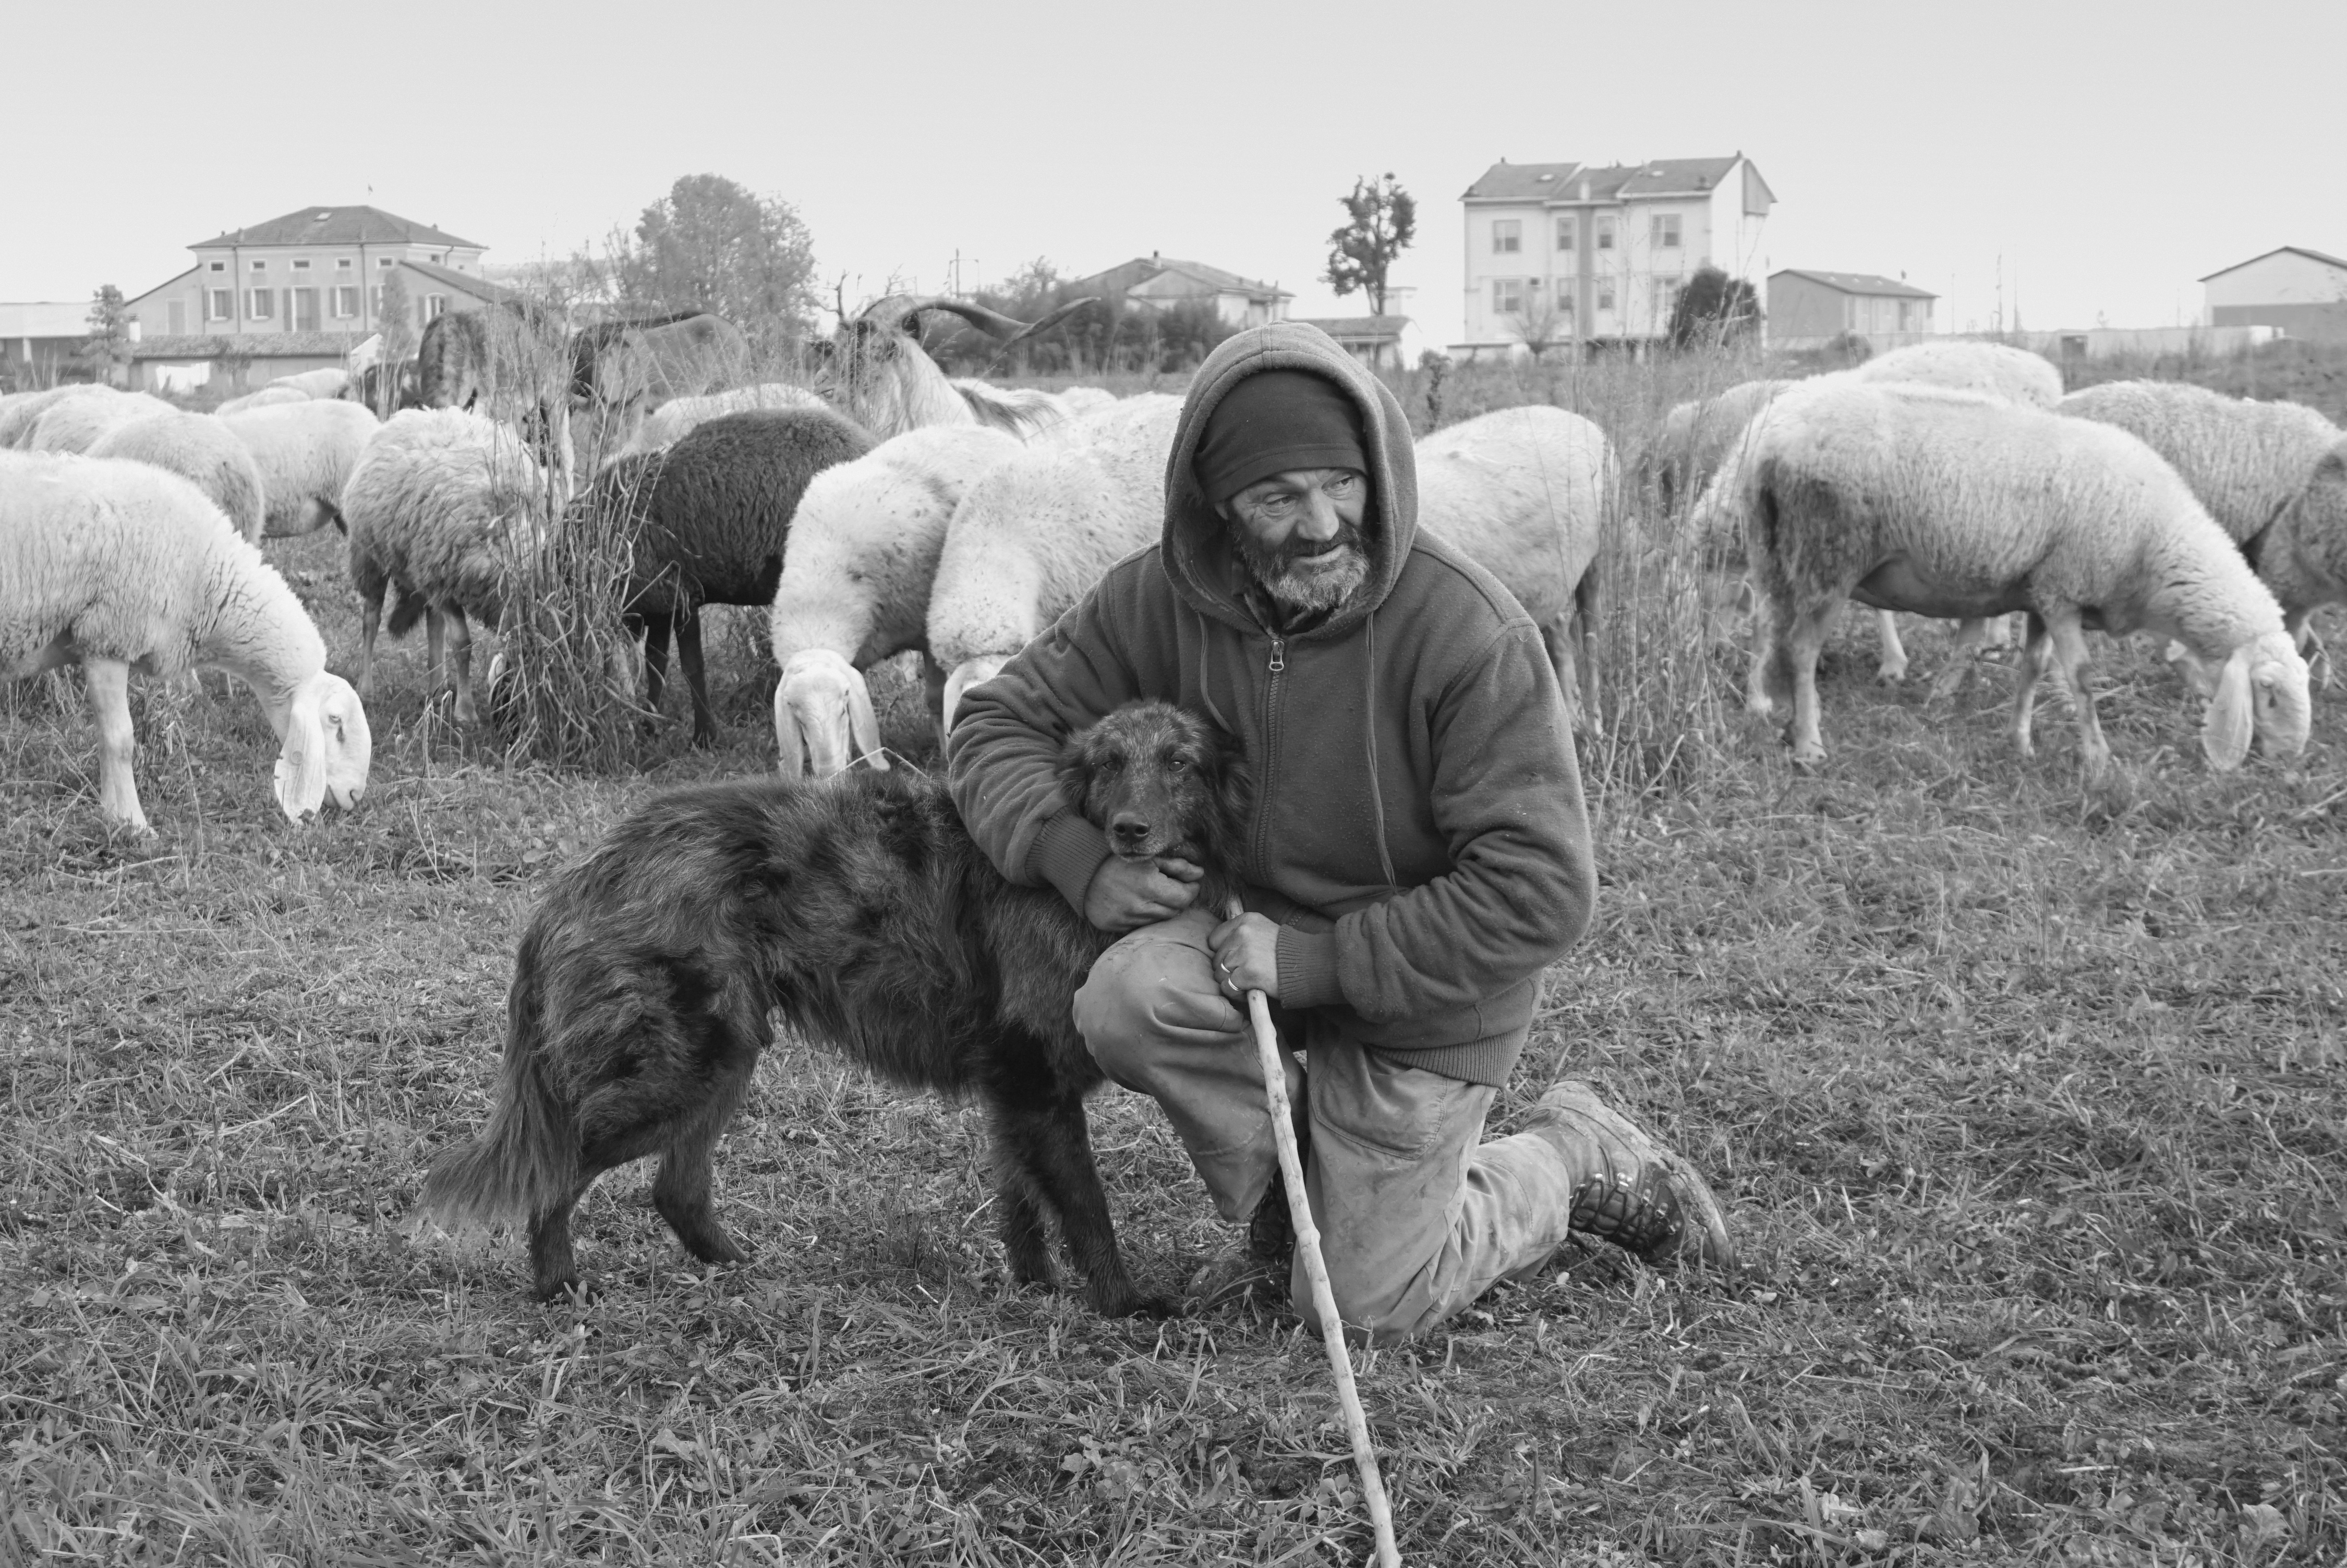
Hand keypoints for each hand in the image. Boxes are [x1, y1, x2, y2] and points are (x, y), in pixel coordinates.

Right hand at [1082, 853, 1202, 932]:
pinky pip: (1142, 926)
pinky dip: (1146, 916)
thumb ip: (1177, 866)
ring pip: (1160, 919)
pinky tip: (1139, 904)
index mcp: (1150, 886)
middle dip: (1179, 899)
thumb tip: (1199, 873)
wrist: (1084, 874)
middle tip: (1173, 887)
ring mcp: (1128, 919)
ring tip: (1155, 894)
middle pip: (1175, 910)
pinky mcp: (1118, 927)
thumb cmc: (1119, 862)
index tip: (1189, 882)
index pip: (1185, 896)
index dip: (1191, 889)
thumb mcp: (1149, 858)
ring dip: (1163, 908)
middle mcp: (1140, 906)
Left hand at [1207, 912, 1281, 1001]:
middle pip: (1216, 959)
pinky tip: (1250, 988)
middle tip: (1246, 973)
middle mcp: (1242, 933)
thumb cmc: (1285, 951)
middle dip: (1227, 969)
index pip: (1214, 939)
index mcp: (1245, 920)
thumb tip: (1218, 946)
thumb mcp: (1263, 930)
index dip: (1223, 953)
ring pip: (1220, 974)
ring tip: (1250, 980)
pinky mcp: (1248, 973)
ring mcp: (1244, 953)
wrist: (1308, 965)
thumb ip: (1241, 934)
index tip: (1236, 959)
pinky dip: (1236, 993)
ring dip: (1232, 982)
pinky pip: (1227, 987)